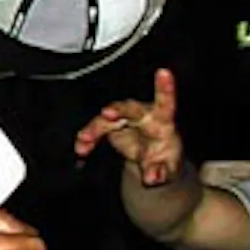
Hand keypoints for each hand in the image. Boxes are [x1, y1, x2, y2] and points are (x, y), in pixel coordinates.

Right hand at [74, 68, 183, 186]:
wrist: (151, 164)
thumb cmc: (164, 161)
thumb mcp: (167, 172)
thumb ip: (160, 174)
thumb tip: (151, 178)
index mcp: (163, 123)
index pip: (166, 103)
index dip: (165, 88)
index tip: (164, 72)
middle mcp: (144, 115)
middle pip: (131, 107)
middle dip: (119, 109)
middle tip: (107, 113)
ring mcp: (125, 118)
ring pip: (107, 118)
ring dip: (94, 129)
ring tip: (84, 143)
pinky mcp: (111, 125)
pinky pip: (96, 128)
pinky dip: (88, 138)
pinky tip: (81, 147)